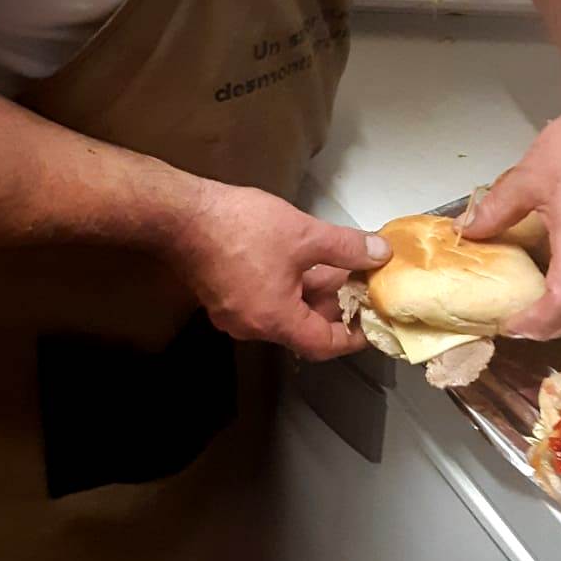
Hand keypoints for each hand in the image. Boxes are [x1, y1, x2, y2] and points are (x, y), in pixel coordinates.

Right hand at [169, 183, 389, 360]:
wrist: (181, 215)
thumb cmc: (240, 228)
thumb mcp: (305, 235)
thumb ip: (347, 248)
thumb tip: (379, 254)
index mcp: (275, 321)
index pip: (324, 345)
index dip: (354, 335)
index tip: (372, 321)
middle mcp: (252, 326)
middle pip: (303, 328)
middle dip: (333, 305)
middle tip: (357, 282)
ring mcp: (233, 313)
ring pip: (283, 312)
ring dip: (310, 293)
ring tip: (333, 264)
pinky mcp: (220, 295)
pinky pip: (264, 300)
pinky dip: (287, 286)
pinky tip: (299, 259)